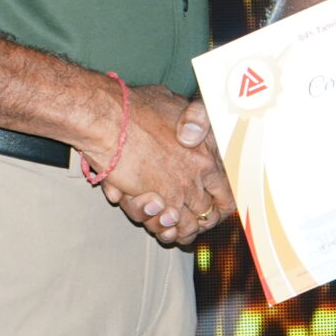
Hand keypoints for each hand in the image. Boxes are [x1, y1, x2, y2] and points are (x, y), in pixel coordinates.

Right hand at [98, 85, 235, 246]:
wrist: (109, 118)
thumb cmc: (135, 107)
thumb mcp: (174, 103)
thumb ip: (189, 119)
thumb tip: (191, 132)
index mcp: (207, 148)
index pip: (226, 187)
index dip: (221, 202)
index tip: (214, 207)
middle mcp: (200, 170)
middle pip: (210, 210)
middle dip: (202, 220)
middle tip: (194, 223)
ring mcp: (181, 187)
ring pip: (190, 224)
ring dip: (182, 229)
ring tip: (175, 228)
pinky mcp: (159, 199)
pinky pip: (168, 228)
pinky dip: (165, 232)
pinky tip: (162, 229)